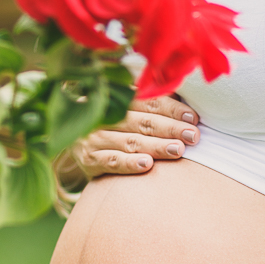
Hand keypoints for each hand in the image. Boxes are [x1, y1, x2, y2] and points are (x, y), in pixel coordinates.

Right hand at [69, 95, 199, 178]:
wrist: (71, 139)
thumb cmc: (112, 124)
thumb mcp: (126, 108)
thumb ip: (151, 103)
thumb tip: (187, 98)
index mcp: (118, 99)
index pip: (150, 103)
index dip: (172, 109)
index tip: (193, 118)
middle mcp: (106, 116)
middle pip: (144, 122)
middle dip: (171, 129)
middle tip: (192, 136)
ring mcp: (95, 137)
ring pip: (131, 142)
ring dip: (156, 146)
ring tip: (178, 150)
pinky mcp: (90, 159)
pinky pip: (112, 161)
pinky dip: (130, 163)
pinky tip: (148, 165)